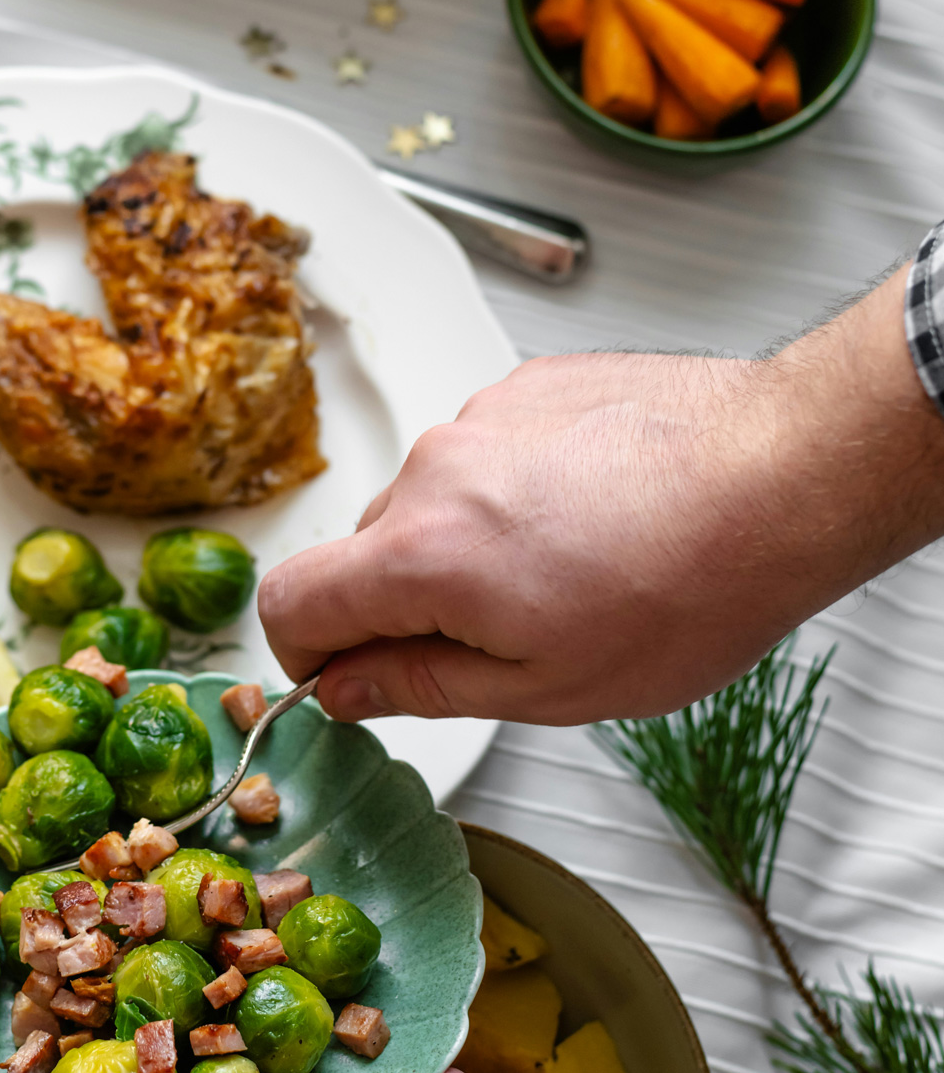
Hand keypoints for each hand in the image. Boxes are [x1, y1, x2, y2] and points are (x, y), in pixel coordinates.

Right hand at [260, 266, 943, 725]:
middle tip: (501, 641)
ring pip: (429, 500)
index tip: (349, 679)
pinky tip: (593, 518)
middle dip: (405, 604)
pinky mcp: (528, 383)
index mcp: (420, 553)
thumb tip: (345, 689)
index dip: (304, 657)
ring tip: (570, 573)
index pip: (288, 602)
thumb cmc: (688, 587)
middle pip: (362, 552)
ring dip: (467, 545)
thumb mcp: (545, 686)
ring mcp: (480, 416)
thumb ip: (419, 686)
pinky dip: (513, 492)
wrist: (784, 474)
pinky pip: (485, 452)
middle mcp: (433, 469)